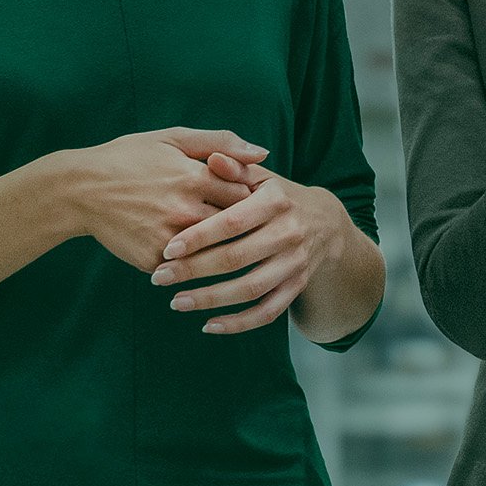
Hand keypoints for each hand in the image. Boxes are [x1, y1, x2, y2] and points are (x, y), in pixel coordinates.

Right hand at [62, 128, 264, 272]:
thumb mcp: (173, 139)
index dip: (249, 199)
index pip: (247, 195)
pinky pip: (186, 268)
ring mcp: (169, 238)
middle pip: (235, 228)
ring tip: (222, 243)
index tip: (246, 200)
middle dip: (241, 228)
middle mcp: (185, 209)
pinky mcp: (153, 260)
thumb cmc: (129, 158)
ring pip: (215, 253)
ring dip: (221, 249)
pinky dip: (192, 263)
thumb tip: (264, 153)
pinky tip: (192, 257)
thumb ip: (221, 143)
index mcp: (195, 176)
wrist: (79, 190)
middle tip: (244, 227)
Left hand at [150, 158, 349, 334]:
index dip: (199, 237)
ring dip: (211, 300)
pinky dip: (239, 323)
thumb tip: (212, 159)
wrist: (325, 222)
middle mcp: (289, 233)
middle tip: (159, 278)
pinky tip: (209, 325)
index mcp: (276, 202)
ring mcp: (295, 263)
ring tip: (176, 302)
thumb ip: (235, 168)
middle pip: (237, 258)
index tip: (167, 249)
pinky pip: (268, 312)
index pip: (232, 222)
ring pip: (250, 289)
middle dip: (194, 271)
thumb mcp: (261, 177)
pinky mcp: (297, 286)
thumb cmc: (278, 195)